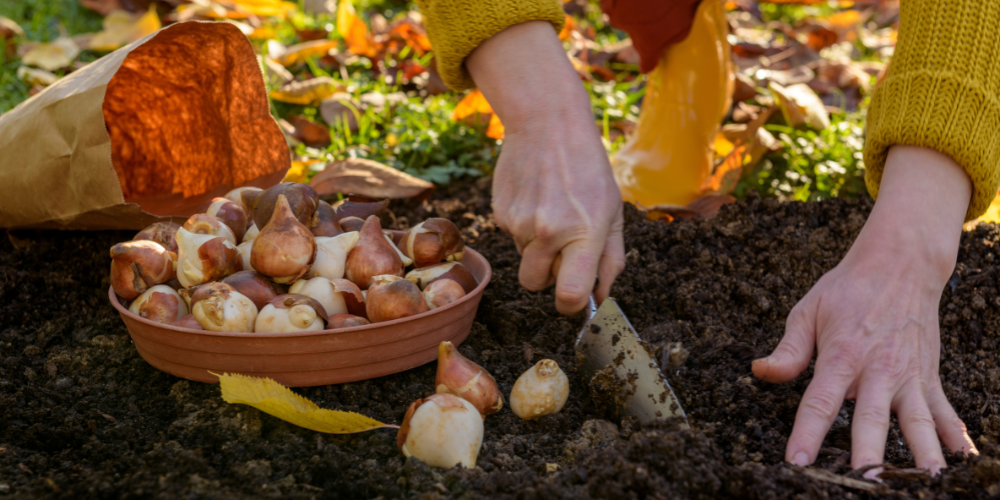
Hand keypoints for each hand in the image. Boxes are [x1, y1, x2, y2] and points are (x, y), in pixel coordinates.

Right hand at [467, 22, 625, 313]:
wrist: (547, 123)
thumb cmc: (588, 168)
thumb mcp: (613, 211)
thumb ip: (611, 259)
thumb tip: (600, 297)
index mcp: (583, 233)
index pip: (569, 296)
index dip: (571, 305)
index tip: (575, 298)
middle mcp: (548, 232)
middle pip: (535, 285)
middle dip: (548, 277)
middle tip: (563, 249)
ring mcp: (520, 223)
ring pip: (524, 259)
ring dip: (537, 247)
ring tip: (551, 210)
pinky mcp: (500, 213)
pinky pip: (513, 237)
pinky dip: (524, 226)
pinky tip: (536, 197)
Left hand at [753, 146, 977, 474]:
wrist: (901, 264)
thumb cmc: (847, 290)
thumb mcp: (808, 311)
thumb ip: (788, 349)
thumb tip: (759, 371)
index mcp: (842, 356)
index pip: (820, 402)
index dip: (807, 433)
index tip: (798, 462)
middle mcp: (878, 370)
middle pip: (872, 420)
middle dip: (869, 454)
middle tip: (864, 482)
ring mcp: (908, 376)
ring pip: (916, 422)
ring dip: (921, 453)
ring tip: (926, 481)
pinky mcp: (929, 377)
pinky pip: (943, 411)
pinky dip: (954, 436)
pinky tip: (965, 461)